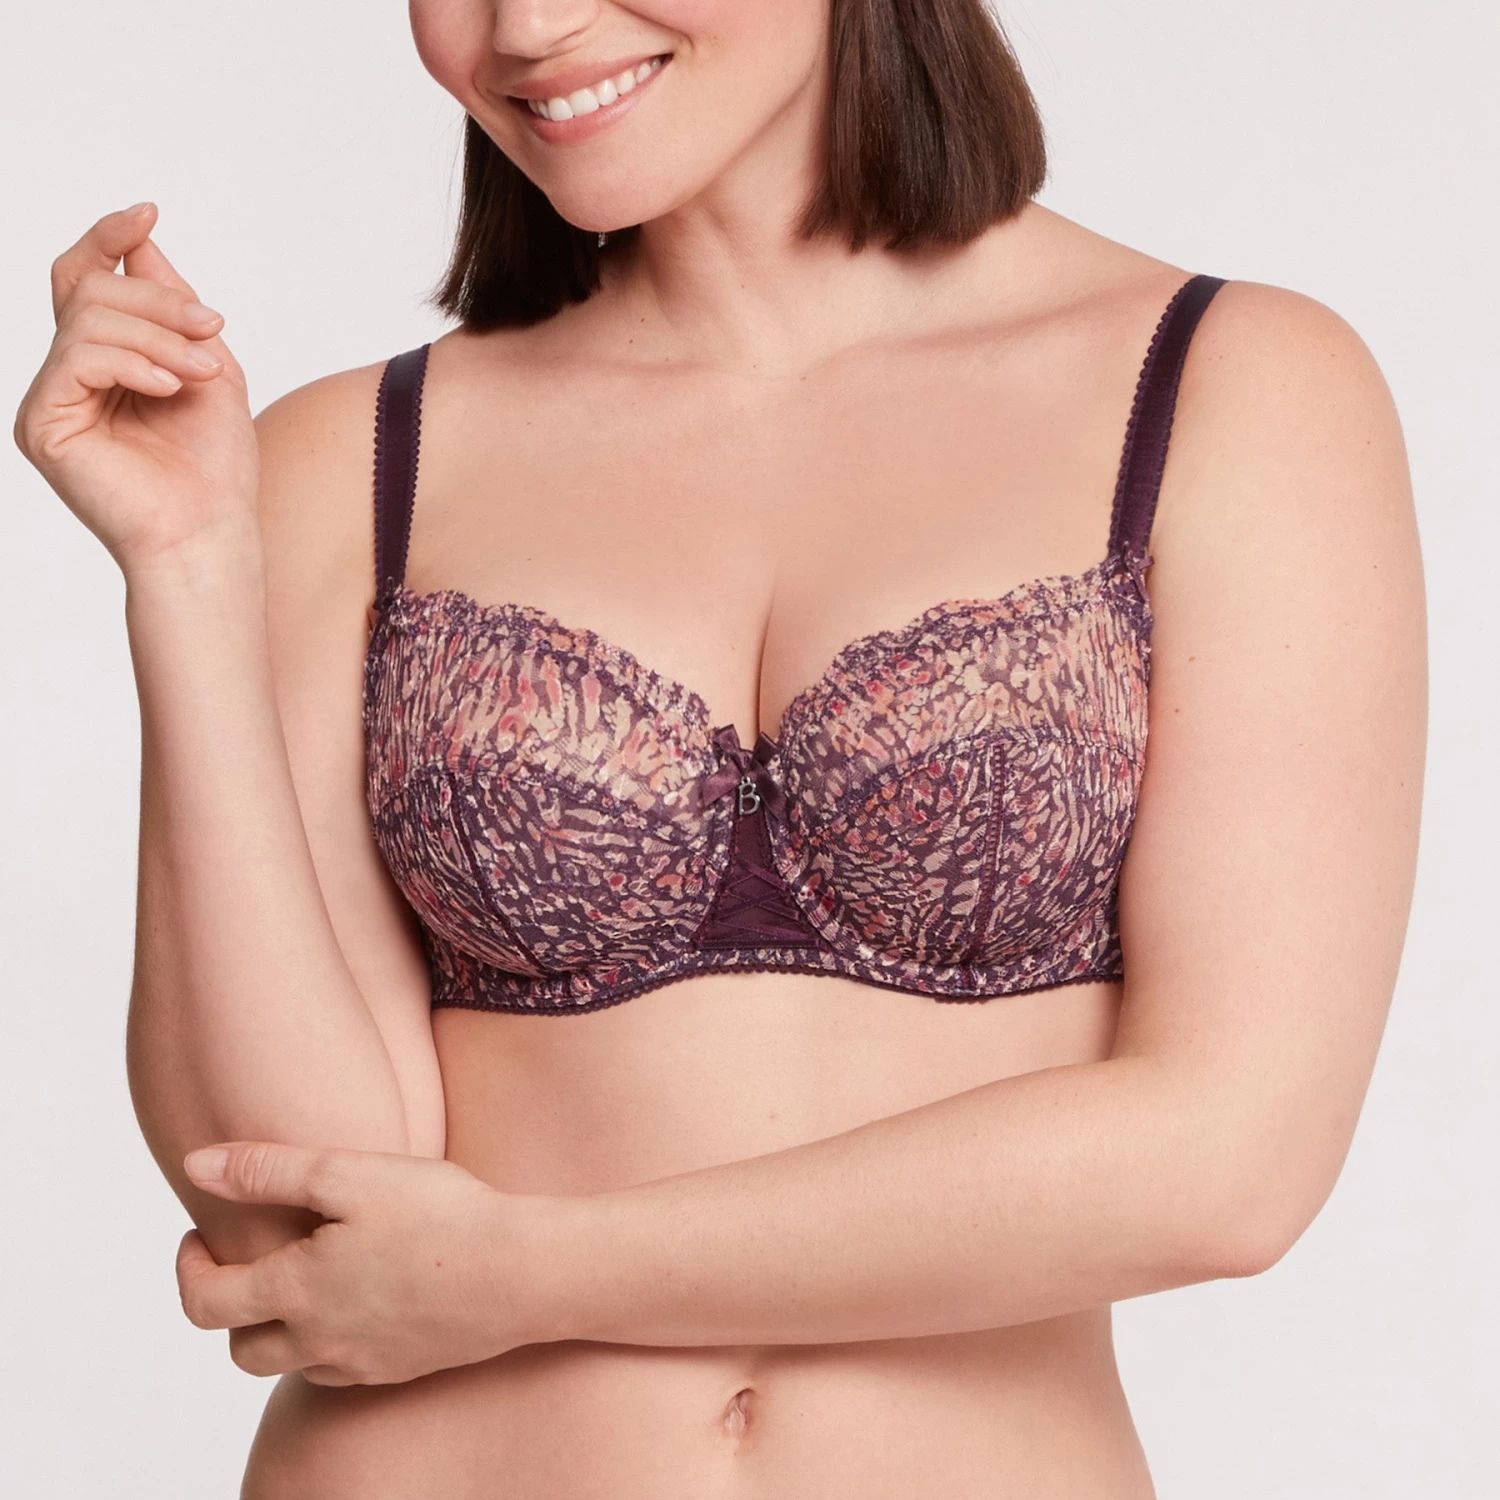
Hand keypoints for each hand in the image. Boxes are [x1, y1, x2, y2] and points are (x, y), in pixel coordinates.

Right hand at [13, 201, 259, 575]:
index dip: (109, 240)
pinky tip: (169, 389)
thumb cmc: (216, 467)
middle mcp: (71, 377)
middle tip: (211, 329)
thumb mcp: (209, 368)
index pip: (87, 280)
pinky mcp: (42, 424)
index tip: (147, 212)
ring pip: (87, 319)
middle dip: (158, 300)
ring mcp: (52, 400)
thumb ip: (174, 307)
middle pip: (90, 291)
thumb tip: (141, 238)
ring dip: (157, 335)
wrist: (211, 533)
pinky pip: (77, 357)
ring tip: (203, 373)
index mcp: (106, 363)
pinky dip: (132, 363)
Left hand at [176, 1142, 566, 1386]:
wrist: (521, 1273)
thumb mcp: (347, 1174)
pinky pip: (341, 1369)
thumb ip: (267, 1169)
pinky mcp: (401, 1367)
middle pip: (240, 1348)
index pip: (204, 1302)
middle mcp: (318, 1340)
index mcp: (295, 1292)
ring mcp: (361, 1360)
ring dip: (279, 1326)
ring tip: (305, 1274)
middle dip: (229, 1306)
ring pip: (291, 1362)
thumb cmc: (439, 1215)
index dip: (188, 1268)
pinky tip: (358, 1298)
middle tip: (248, 1259)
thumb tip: (197, 1164)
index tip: (198, 1234)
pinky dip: (329, 1339)